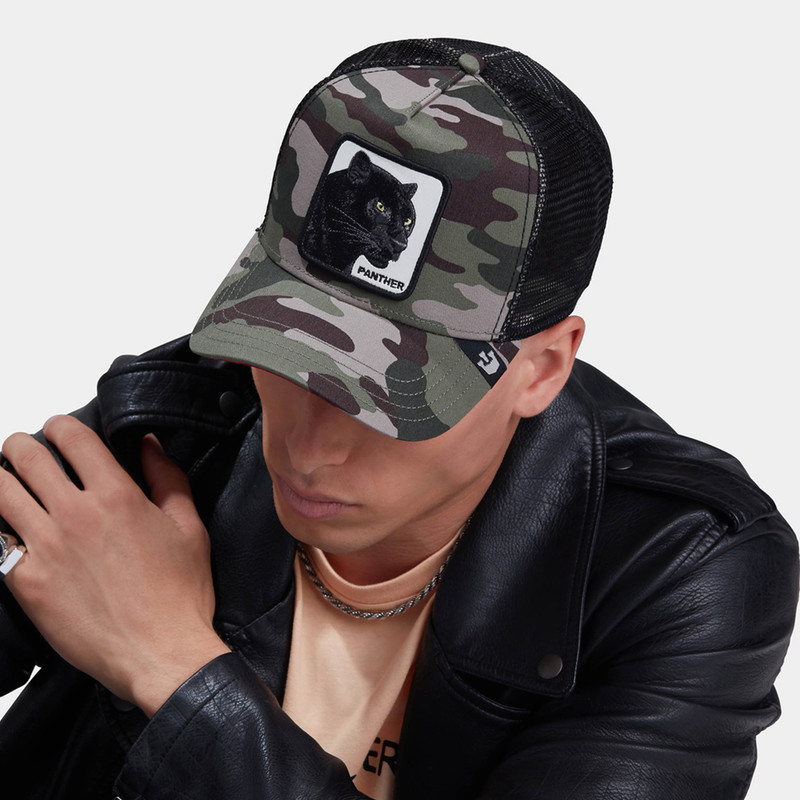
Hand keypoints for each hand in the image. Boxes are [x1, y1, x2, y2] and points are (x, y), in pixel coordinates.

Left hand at [0, 416, 229, 715]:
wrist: (160, 652)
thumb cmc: (179, 594)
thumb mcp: (189, 527)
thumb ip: (167, 478)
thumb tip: (149, 445)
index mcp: (117, 496)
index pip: (72, 437)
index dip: (60, 424)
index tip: (60, 429)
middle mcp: (76, 515)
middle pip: (25, 457)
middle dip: (21, 445)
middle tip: (24, 449)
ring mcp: (46, 549)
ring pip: (0, 493)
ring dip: (3, 480)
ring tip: (9, 483)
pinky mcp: (27, 583)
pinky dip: (1, 530)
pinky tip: (11, 530)